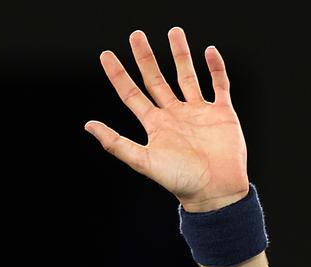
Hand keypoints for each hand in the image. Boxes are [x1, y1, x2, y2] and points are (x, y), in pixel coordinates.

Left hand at [84, 26, 248, 211]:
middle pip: (156, 80)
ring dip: (180, 55)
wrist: (215, 191)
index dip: (118, 76)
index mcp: (156, 126)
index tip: (106, 55)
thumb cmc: (180, 181)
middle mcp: (175, 116)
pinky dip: (215, 68)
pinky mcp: (221, 113)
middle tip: (136, 35)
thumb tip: (89, 126)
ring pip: (187, 76)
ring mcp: (198, 112)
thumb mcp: (143, 161)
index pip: (132, 95)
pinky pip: (219, 84)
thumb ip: (116, 143)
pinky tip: (209, 51)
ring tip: (174, 32)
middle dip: (145, 58)